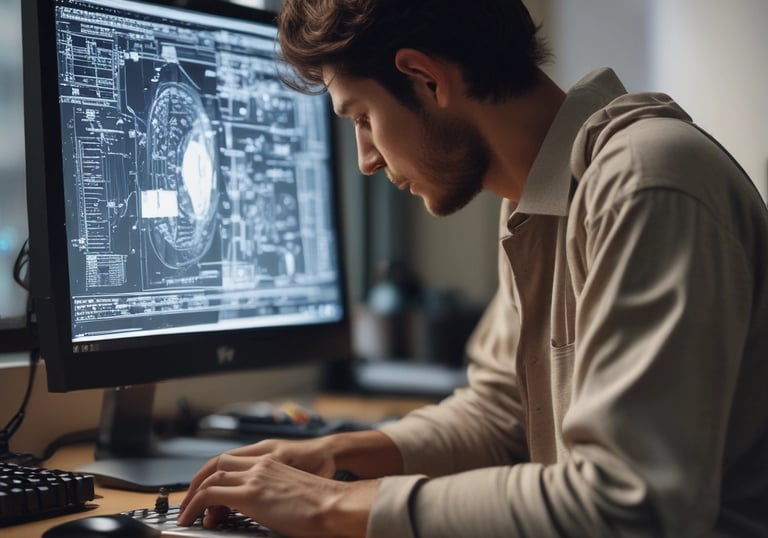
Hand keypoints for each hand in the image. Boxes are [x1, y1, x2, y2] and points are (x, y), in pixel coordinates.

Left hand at [176, 452, 377, 537]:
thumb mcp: (297, 493)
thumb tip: (274, 513)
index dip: (218, 476)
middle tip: (191, 502)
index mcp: (274, 463)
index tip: (210, 494)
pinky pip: (210, 495)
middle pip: (218, 464)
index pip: (235, 462)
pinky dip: (195, 505)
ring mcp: (256, 477)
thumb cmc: (326, 503)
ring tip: (186, 514)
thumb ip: (279, 496)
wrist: (337, 503)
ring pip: (211, 477)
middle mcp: (262, 464)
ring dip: (194, 494)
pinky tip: (190, 519)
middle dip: (200, 481)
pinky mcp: (251, 494)